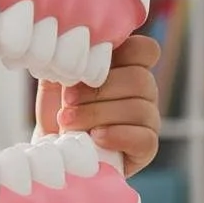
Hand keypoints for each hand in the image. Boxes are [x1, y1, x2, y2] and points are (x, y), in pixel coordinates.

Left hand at [34, 33, 160, 176]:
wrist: (55, 154)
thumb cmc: (60, 113)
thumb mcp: (55, 83)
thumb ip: (65, 61)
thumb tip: (64, 48)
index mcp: (128, 69)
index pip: (145, 50)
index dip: (125, 51)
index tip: (90, 63)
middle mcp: (144, 93)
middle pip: (139, 79)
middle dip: (97, 90)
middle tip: (68, 100)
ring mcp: (148, 120)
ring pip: (139, 108)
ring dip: (97, 114)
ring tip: (68, 122)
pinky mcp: (146, 148)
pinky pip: (144, 138)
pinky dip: (116, 135)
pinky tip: (95, 137)